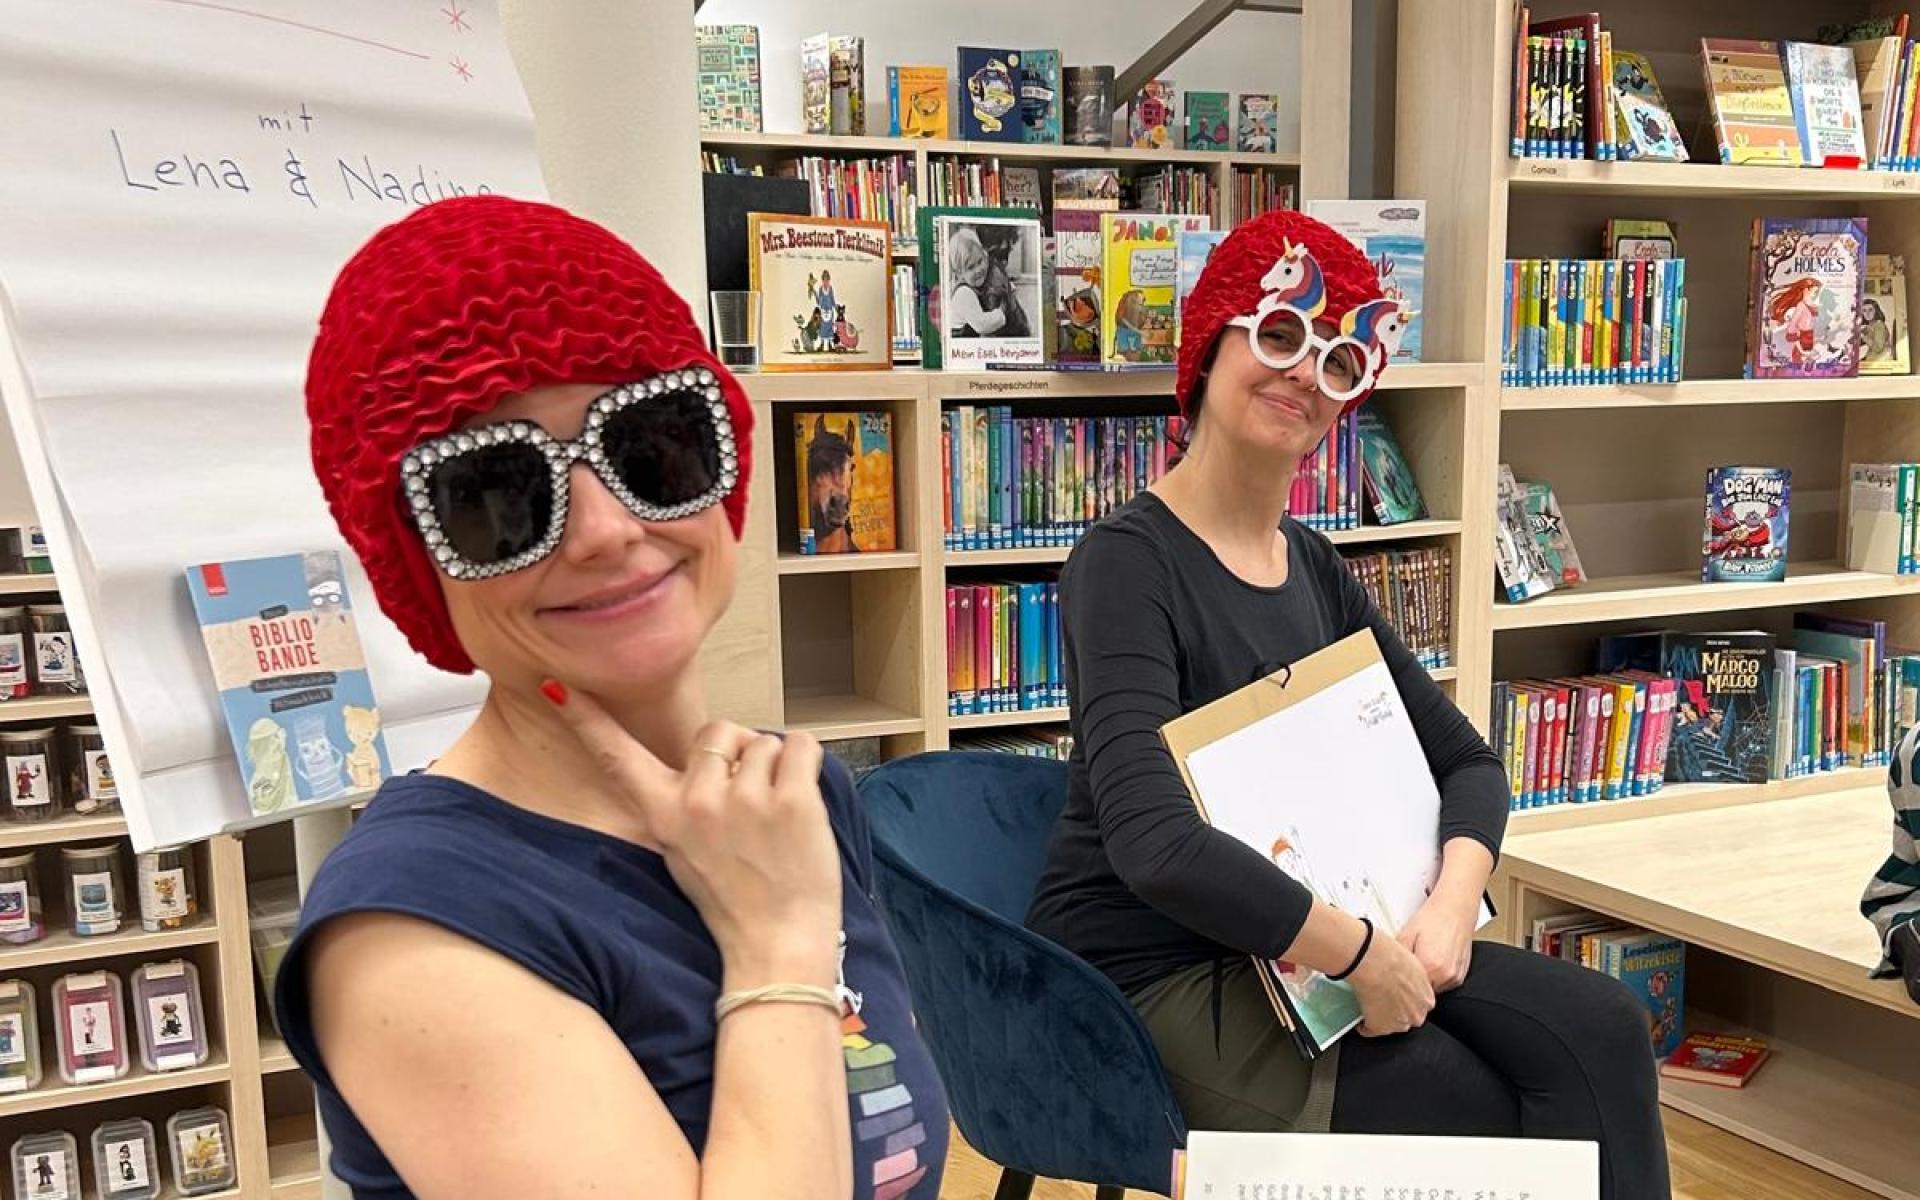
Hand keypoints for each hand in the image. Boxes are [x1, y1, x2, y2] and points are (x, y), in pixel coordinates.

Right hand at [547, 687, 841, 989]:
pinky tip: (802, 798)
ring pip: (763, 739)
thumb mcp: (680, 853)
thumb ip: (678, 805)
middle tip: (750, 802)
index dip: (588, 720)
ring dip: (777, 765)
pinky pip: (800, 745)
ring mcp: (745, 800)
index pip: (618, 757)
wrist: (777, 944)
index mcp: (663, 815)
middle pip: (718, 730)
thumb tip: (698, 760)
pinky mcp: (792, 801)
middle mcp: (697, 801)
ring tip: (777, 813)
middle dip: (739, 752)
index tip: (558, 686)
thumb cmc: (734, 900)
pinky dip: (806, 762)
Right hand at [1346, 928, 1434, 1037]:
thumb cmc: (1392, 958)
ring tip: (1369, 1006)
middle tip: (1383, 999)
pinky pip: (1369, 1030)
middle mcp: (1416, 1014)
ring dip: (1381, 1018)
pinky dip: (1364, 1026)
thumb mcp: (1412, 964)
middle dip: (1397, 1012)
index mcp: (1427, 998)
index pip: (1418, 1005)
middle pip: (1406, 1018)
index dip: (1406, 999)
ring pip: (1390, 1025)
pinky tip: (1360, 1019)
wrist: (1377, 964)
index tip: (1397, 995)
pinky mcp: (1379, 1027)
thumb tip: (1403, 975)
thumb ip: (1412, 977)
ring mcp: (1398, 1023)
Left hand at [1396, 895, 1476, 993]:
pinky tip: (1431, 961)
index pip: (1410, 990)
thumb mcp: (1406, 934)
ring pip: (1433, 989)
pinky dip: (1435, 977)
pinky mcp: (1461, 975)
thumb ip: (1397, 957)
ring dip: (1425, 981)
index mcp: (1431, 966)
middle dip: (1412, 985)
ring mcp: (1456, 977)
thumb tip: (1385, 970)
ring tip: (1419, 962)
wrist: (1455, 908)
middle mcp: (1446, 975)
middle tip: (1404, 971)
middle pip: (1422, 992)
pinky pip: (1444, 984)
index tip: (1394, 981)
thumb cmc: (1433, 918)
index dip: (1400, 985)